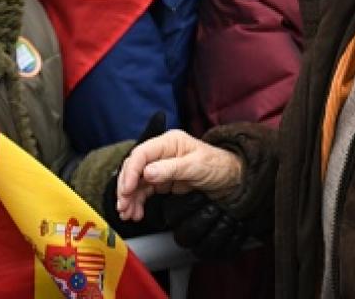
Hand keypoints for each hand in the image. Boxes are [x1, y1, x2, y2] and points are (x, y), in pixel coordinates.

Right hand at [116, 130, 242, 222]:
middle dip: (126, 187)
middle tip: (123, 205)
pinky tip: (136, 212)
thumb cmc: (218, 166)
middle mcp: (161, 153)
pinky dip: (137, 202)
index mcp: (168, 142)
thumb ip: (171, 169)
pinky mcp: (162, 181)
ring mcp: (161, 167)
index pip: (141, 154)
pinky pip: (144, 191)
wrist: (231, 179)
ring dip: (129, 198)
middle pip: (134, 167)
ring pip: (137, 181)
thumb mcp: (196, 166)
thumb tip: (147, 173)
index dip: (131, 171)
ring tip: (128, 213)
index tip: (127, 189)